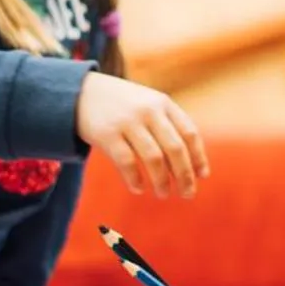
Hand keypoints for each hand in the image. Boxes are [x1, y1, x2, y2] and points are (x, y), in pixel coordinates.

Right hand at [76, 72, 208, 197]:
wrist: (82, 92)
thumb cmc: (123, 106)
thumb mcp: (148, 105)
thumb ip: (168, 127)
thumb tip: (189, 166)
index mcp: (163, 103)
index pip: (189, 133)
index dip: (198, 157)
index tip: (202, 176)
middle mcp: (148, 111)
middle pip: (175, 148)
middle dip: (185, 175)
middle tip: (188, 194)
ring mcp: (127, 122)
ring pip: (153, 158)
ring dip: (162, 181)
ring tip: (163, 194)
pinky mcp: (107, 134)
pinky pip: (127, 162)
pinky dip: (135, 179)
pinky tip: (138, 188)